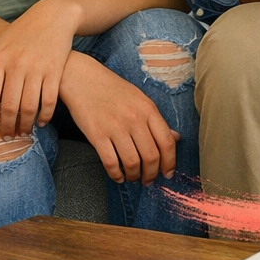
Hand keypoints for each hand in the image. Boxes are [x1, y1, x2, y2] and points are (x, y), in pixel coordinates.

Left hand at [0, 0, 82, 136]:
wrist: (52, 16)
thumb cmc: (19, 34)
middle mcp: (16, 65)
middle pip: (9, 106)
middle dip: (7, 127)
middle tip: (7, 137)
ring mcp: (37, 67)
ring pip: (29, 106)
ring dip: (26, 124)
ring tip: (23, 132)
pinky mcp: (55, 69)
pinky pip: (49, 99)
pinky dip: (46, 115)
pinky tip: (42, 122)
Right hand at [59, 53, 178, 183]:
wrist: (83, 79)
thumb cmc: (113, 90)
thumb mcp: (140, 100)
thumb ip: (156, 121)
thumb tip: (176, 138)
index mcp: (149, 110)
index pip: (167, 142)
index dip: (170, 162)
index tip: (168, 173)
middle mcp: (135, 119)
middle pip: (152, 156)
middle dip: (152, 174)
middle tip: (149, 181)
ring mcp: (116, 127)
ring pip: (133, 162)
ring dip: (134, 176)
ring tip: (133, 178)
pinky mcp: (97, 134)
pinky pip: (111, 162)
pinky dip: (116, 174)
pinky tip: (117, 176)